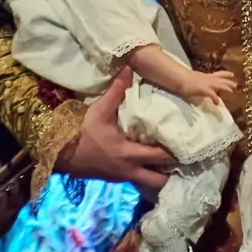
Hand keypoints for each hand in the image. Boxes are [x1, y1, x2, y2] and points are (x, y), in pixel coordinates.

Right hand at [56, 68, 175, 196]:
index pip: (161, 156)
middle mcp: (129, 170)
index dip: (177, 152)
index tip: (190, 144)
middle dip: (173, 172)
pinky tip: (150, 163)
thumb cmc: (81, 131)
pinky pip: (138, 180)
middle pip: (159, 180)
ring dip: (160, 175)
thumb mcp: (100, 110)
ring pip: (149, 183)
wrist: (60, 153)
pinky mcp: (115, 179)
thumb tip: (129, 69)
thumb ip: (117, 91)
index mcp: (129, 153)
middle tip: (184, 159)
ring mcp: (122, 177)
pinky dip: (147, 174)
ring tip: (171, 164)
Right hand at [178, 69, 236, 105]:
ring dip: (226, 87)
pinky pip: (212, 94)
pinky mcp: (203, 89)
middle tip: (236, 84)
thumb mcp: (192, 81)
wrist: (178, 78)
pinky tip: (217, 103)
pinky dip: (215, 98)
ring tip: (232, 91)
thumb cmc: (183, 79)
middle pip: (221, 79)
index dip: (225, 74)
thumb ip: (196, 84)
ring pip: (219, 84)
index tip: (232, 74)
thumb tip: (196, 87)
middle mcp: (207, 79)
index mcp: (205, 76)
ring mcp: (206, 84)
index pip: (217, 74)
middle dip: (228, 82)